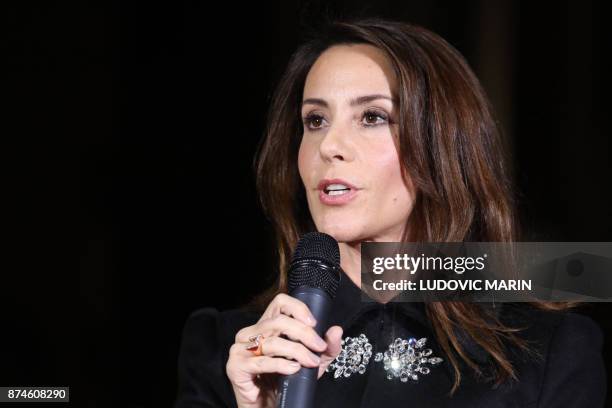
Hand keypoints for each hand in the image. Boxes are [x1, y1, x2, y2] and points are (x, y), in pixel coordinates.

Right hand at [226, 293, 342, 407]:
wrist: (268, 407)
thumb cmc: (286, 383)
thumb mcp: (312, 363)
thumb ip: (326, 348)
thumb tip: (336, 330)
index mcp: (266, 326)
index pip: (280, 303)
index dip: (297, 308)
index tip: (314, 323)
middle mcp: (251, 333)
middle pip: (279, 321)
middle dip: (304, 333)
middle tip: (318, 347)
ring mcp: (240, 349)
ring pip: (272, 341)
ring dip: (297, 351)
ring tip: (310, 362)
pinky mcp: (236, 366)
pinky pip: (262, 362)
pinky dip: (281, 365)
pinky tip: (293, 368)